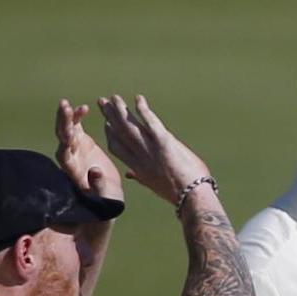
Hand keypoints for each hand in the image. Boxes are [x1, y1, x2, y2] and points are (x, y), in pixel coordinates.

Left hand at [54, 99, 121, 204]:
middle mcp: (70, 157)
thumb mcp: (105, 197)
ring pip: (66, 129)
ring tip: (66, 103)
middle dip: (62, 123)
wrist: (109, 196)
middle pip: (62, 137)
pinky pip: (76, 126)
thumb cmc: (106, 202)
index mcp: (73, 170)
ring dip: (66, 116)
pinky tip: (84, 108)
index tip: (69, 133)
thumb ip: (98, 185)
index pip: (64, 154)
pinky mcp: (82, 142)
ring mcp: (75, 148)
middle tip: (64, 108)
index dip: (64, 143)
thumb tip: (95, 171)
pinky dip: (78, 117)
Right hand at [97, 94, 212, 207]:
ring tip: (114, 97)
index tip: (107, 124)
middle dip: (110, 116)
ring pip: (130, 125)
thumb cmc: (179, 193)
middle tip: (103, 103)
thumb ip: (141, 177)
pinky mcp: (164, 142)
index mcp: (138, 169)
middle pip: (120, 132)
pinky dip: (143, 109)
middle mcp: (140, 157)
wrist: (193, 198)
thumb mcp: (154, 186)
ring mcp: (151, 149)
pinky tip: (138, 99)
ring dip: (121, 109)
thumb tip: (130, 174)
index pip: (117, 148)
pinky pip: (150, 121)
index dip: (110, 134)